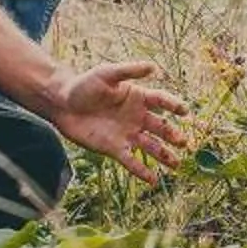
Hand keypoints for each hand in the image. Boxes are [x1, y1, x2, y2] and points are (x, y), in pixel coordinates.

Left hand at [46, 60, 190, 184]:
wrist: (62, 104)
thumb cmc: (84, 85)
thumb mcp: (106, 74)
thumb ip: (129, 71)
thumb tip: (153, 67)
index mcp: (137, 98)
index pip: (161, 101)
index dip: (173, 105)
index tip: (185, 111)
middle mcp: (136, 117)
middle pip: (160, 127)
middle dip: (172, 135)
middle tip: (184, 142)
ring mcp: (127, 134)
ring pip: (151, 146)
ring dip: (164, 156)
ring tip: (177, 164)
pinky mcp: (114, 148)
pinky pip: (131, 161)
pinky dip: (142, 171)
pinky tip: (154, 180)